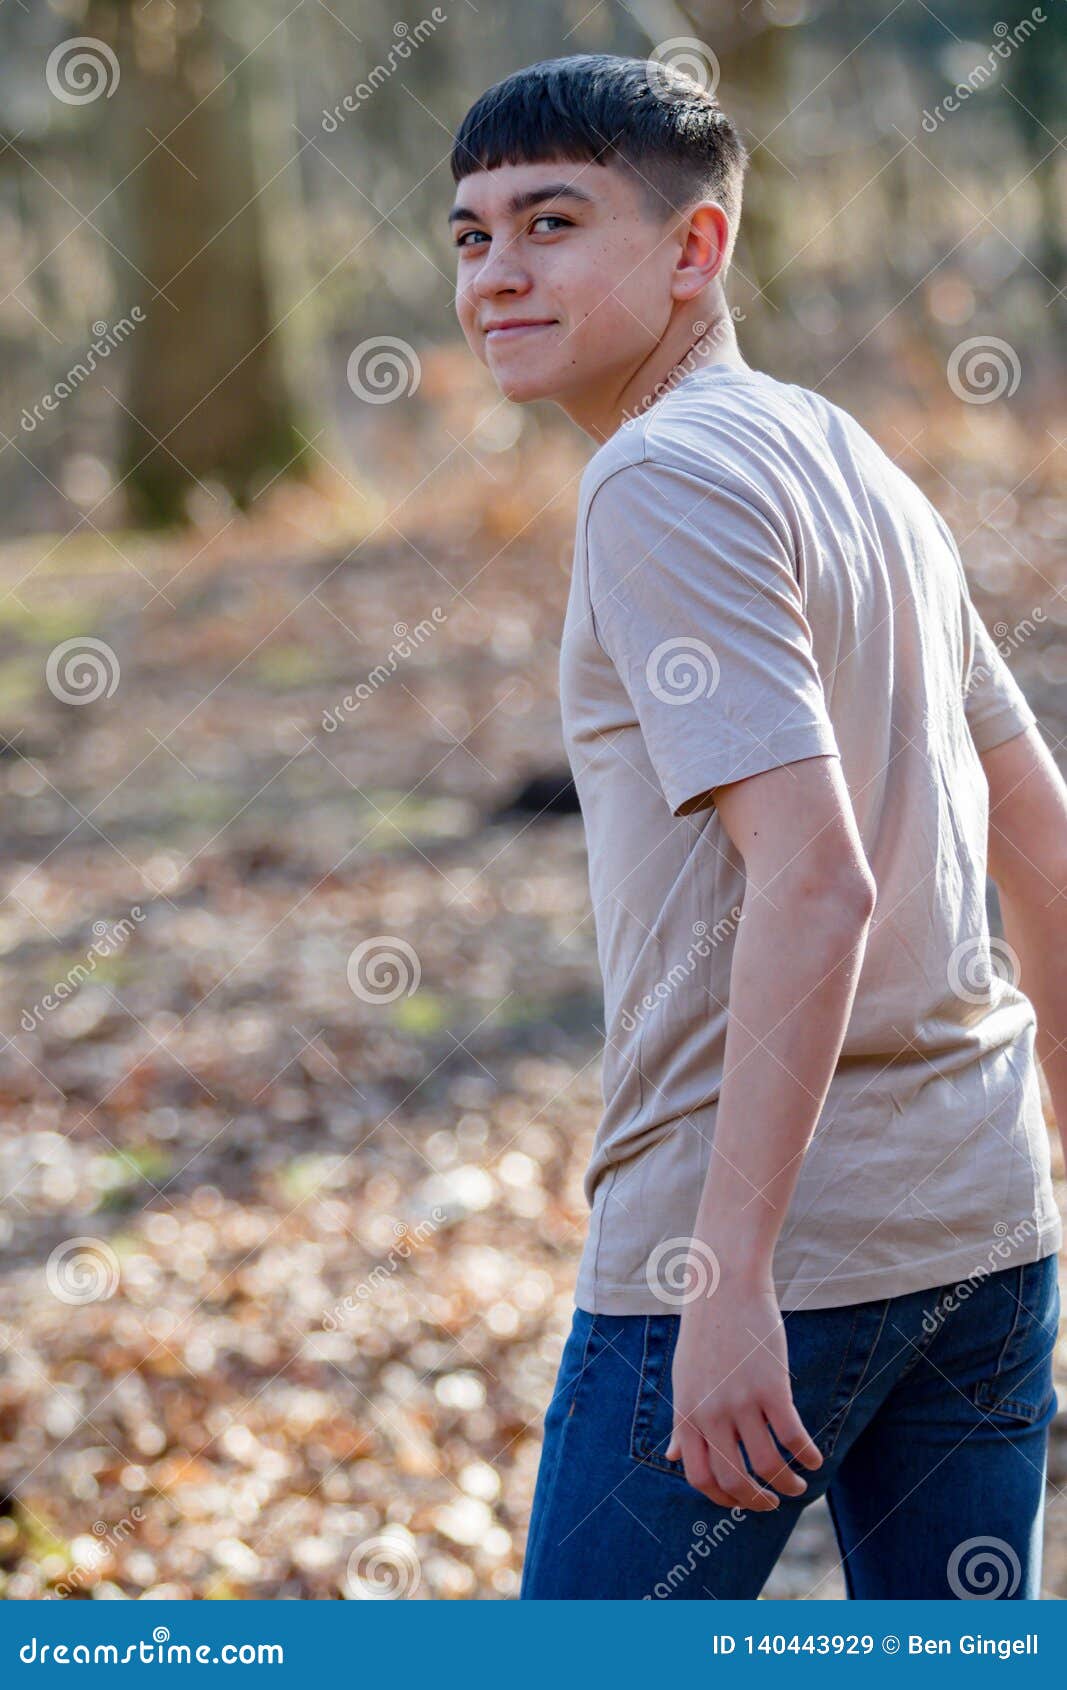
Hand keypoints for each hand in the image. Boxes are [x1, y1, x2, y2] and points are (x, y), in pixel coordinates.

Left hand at [665, 1274, 823, 1510]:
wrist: (724, 1286)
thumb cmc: (705, 1333)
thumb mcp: (683, 1379)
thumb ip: (682, 1422)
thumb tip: (672, 1457)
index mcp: (686, 1413)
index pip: (700, 1477)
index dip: (723, 1499)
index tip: (742, 1501)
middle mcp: (711, 1413)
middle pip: (735, 1480)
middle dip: (757, 1501)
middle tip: (773, 1503)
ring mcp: (741, 1401)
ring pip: (768, 1465)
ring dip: (788, 1484)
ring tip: (799, 1484)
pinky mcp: (771, 1387)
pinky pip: (793, 1438)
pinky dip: (807, 1456)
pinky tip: (814, 1459)